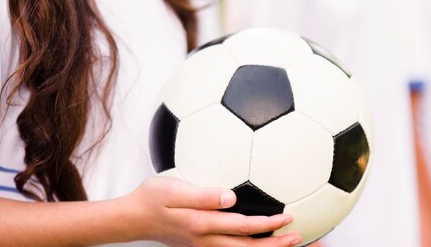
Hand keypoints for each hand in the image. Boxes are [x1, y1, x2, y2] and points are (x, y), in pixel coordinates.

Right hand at [118, 176, 302, 246]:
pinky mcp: (200, 243)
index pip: (242, 227)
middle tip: (297, 236)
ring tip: (285, 241)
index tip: (287, 217)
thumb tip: (230, 197)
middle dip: (274, 244)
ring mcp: (203, 245)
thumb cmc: (152, 198)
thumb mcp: (172, 190)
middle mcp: (206, 239)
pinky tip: (256, 239)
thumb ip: (202, 194)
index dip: (267, 224)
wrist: (133, 217)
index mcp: (202, 224)